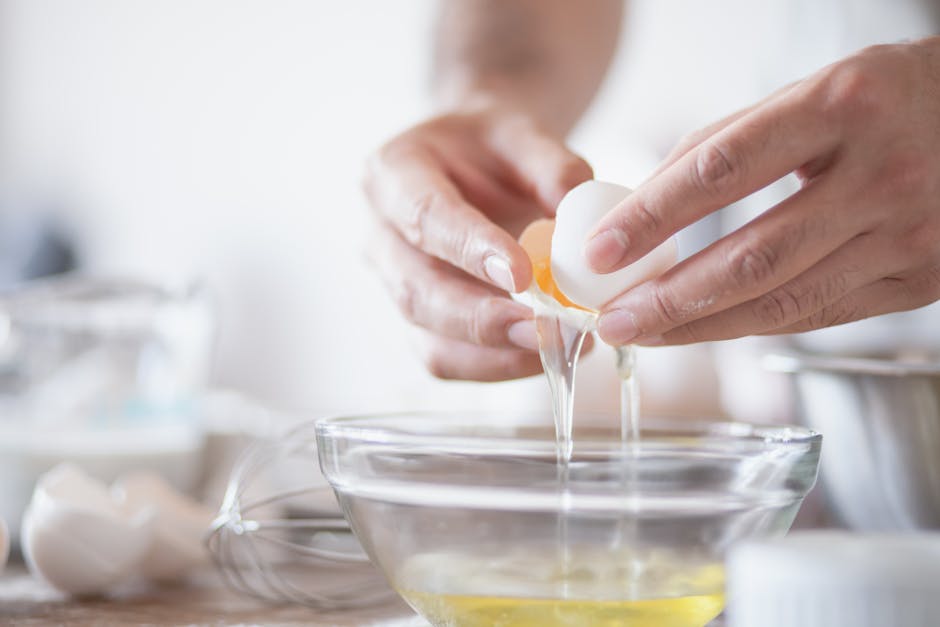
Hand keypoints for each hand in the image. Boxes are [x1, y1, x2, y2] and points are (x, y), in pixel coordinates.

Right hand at [364, 103, 592, 379]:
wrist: (473, 165)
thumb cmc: (491, 147)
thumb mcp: (522, 131)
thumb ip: (551, 164)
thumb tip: (577, 207)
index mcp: (393, 173)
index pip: (425, 216)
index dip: (468, 249)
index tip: (520, 274)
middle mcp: (381, 235)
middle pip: (416, 290)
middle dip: (479, 318)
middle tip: (538, 329)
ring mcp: (395, 284)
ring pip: (427, 336)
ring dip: (490, 353)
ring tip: (552, 348)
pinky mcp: (420, 320)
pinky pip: (446, 358)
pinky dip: (494, 366)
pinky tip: (541, 355)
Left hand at [585, 37, 939, 345]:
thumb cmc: (890, 98)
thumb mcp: (814, 91)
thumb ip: (731, 142)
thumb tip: (645, 201)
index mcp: (842, 105)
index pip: (722, 170)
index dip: (652, 216)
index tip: (600, 250)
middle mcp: (881, 173)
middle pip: (751, 256)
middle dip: (668, 298)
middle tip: (611, 319)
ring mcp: (909, 234)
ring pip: (783, 301)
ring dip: (700, 327)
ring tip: (644, 332)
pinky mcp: (922, 281)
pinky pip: (818, 315)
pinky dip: (752, 325)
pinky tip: (706, 328)